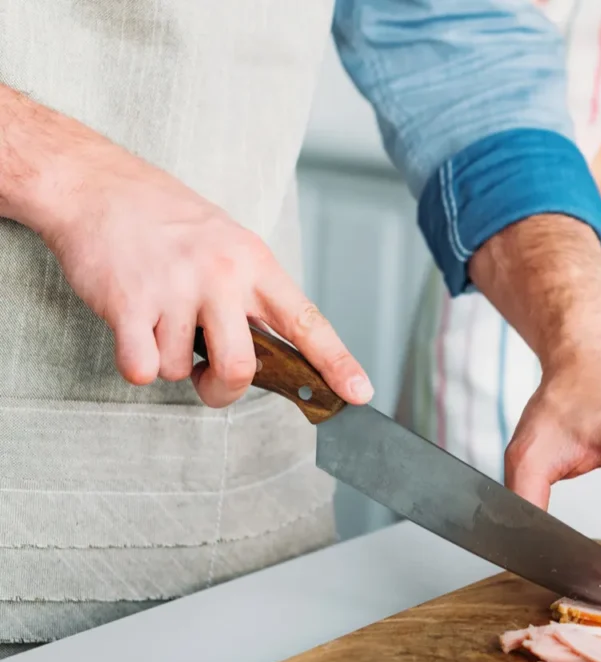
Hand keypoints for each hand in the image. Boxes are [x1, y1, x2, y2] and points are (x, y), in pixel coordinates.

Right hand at [32, 132, 371, 406]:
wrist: (97, 186)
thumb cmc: (164, 219)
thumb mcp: (229, 243)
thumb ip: (251, 295)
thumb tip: (270, 352)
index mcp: (255, 264)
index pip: (307, 322)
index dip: (336, 362)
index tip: (358, 392)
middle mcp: (222, 277)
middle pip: (241, 368)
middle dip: (222, 389)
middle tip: (207, 378)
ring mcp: (176, 289)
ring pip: (180, 370)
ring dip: (166, 359)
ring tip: (156, 316)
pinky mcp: (129, 303)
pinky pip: (141, 368)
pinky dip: (135, 363)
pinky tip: (131, 327)